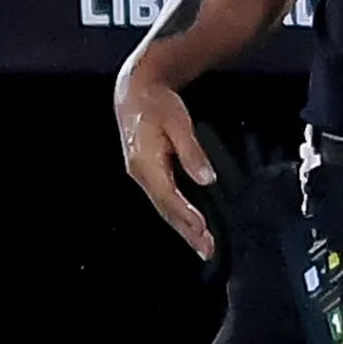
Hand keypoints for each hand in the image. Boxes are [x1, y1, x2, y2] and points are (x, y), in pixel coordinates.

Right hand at [114, 59, 217, 259]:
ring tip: (202, 246)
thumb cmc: (157, 103)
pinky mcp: (147, 175)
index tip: (203, 229)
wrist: (135, 91)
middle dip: (186, 232)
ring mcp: (141, 176)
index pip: (168, 195)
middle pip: (165, 209)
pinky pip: (162, 201)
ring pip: (163, 208)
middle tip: (207, 251)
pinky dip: (177, 216)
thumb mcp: (178, 122)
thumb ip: (191, 151)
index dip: (186, 214)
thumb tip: (206, 179)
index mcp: (145, 162)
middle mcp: (140, 174)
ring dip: (182, 229)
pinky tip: (189, 226)